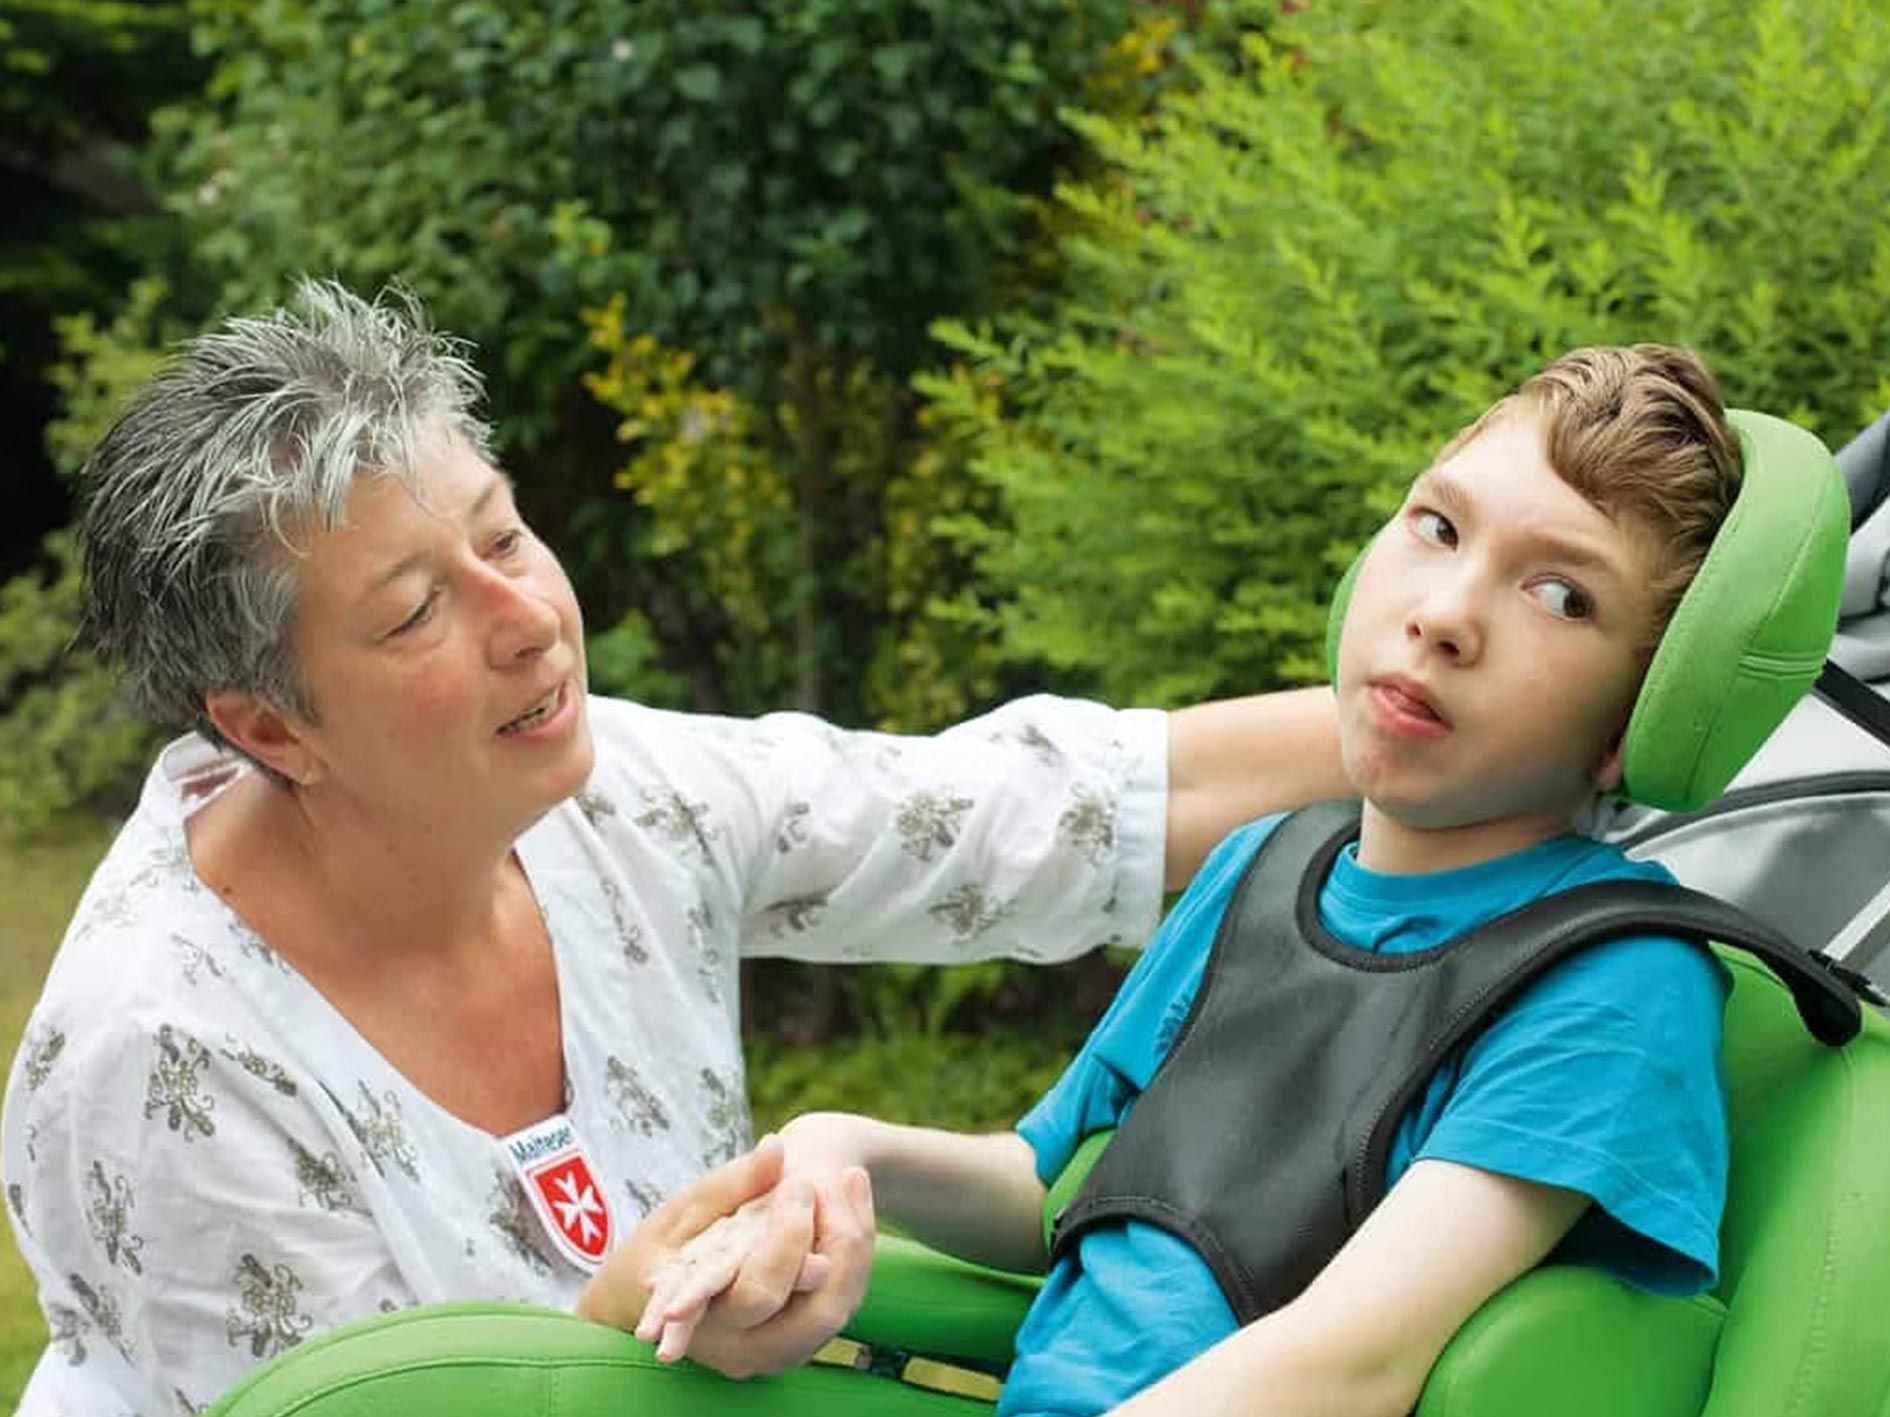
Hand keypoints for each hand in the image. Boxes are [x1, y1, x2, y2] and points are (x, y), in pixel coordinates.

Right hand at [577, 1135, 875, 1378]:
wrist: (646, 1302)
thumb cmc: (659, 1249)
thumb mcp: (683, 1210)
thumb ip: (731, 1183)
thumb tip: (775, 1149)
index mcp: (702, 1318)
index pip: (761, 1292)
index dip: (789, 1240)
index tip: (799, 1183)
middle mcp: (740, 1350)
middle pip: (819, 1312)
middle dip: (842, 1241)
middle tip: (843, 1177)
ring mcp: (770, 1355)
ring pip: (837, 1311)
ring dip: (857, 1245)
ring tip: (854, 1179)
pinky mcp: (791, 1346)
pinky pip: (836, 1308)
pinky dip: (853, 1259)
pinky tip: (855, 1206)